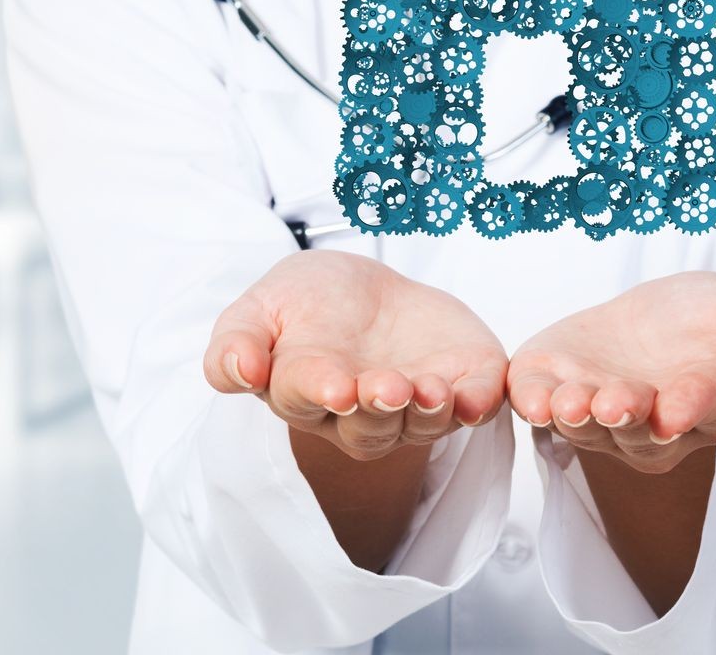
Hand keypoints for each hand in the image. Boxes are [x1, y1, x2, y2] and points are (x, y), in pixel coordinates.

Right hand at [203, 250, 509, 461]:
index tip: (336, 387)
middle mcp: (359, 414)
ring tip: (433, 389)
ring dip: (429, 412)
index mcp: (305, 392)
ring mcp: (412, 406)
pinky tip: (478, 397)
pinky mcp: (460, 386)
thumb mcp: (260, 308)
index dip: (322, 393)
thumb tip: (239, 373)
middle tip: (389, 386)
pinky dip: (478, 404)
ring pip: (420, 426)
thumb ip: (237, 341)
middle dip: (380, 407)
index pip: (310, 398)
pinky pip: (472, 407)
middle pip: (369, 426)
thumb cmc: (305, 302)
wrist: (364, 289)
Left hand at [507, 270, 715, 473]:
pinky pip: (542, 407)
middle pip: (641, 429)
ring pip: (590, 426)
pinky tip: (531, 400)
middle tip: (617, 403)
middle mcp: (655, 426)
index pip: (707, 406)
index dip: (692, 406)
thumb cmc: (712, 323)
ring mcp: (601, 415)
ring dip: (578, 415)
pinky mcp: (555, 391)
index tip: (677, 409)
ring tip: (571, 402)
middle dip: (627, 415)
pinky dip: (533, 404)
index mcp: (715, 404)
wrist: (654, 318)